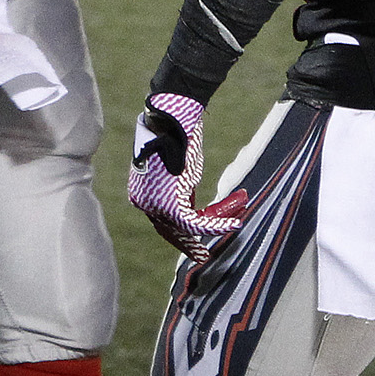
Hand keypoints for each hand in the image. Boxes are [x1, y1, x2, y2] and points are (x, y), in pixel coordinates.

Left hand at [128, 93, 245, 260]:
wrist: (172, 119)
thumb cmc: (175, 134)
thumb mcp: (176, 166)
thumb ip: (178, 186)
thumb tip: (188, 196)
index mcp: (140, 194)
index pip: (162, 219)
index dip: (181, 229)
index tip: (194, 235)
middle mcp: (144, 203)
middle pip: (171, 229)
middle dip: (189, 242)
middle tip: (202, 255)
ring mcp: (156, 206)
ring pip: (187, 226)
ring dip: (213, 224)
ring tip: (233, 225)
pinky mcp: (172, 204)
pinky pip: (197, 222)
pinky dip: (217, 223)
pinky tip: (234, 223)